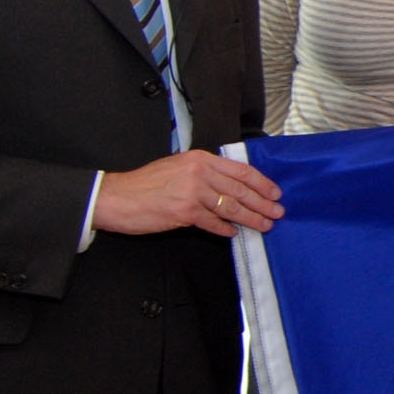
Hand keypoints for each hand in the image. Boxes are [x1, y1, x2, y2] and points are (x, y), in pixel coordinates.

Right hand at [94, 150, 282, 237]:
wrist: (117, 196)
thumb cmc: (146, 183)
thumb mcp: (178, 167)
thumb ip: (204, 173)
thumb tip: (230, 186)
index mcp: (200, 159)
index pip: (240, 170)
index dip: (261, 183)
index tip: (274, 192)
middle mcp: (199, 172)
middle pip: (240, 189)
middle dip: (262, 203)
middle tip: (277, 212)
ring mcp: (193, 193)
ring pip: (231, 207)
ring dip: (251, 218)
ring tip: (264, 225)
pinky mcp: (185, 213)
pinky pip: (213, 223)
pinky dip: (225, 229)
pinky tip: (234, 233)